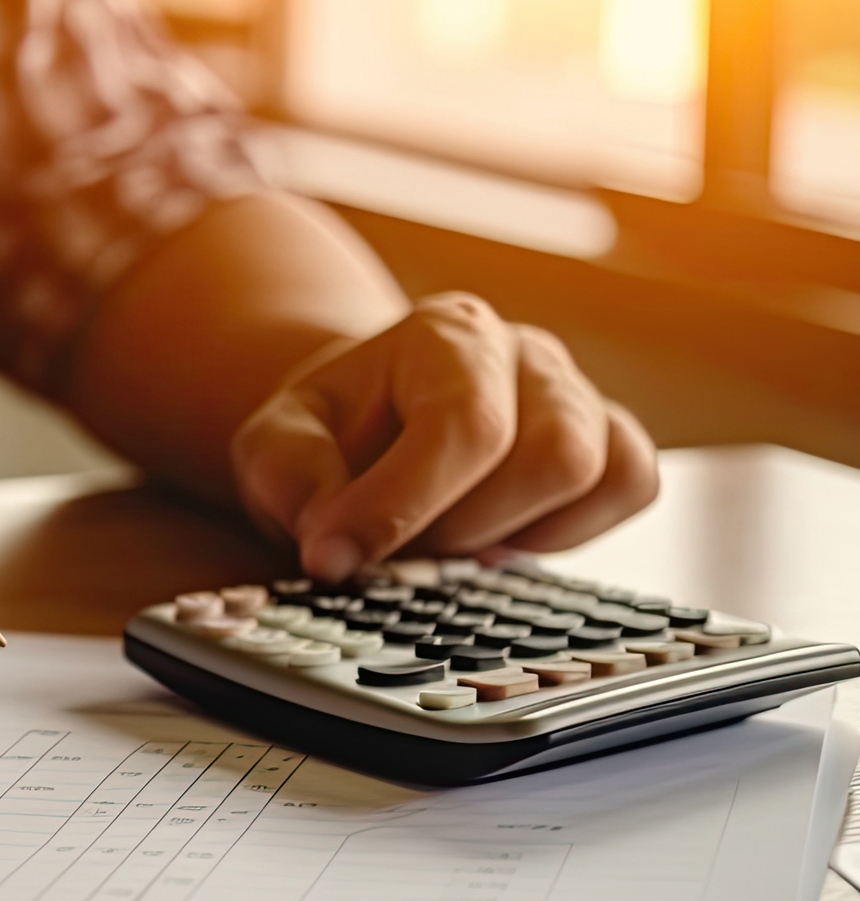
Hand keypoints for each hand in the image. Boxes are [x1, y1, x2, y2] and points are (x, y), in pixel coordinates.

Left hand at [230, 293, 658, 580]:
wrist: (366, 428)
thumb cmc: (329, 435)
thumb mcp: (274, 445)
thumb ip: (287, 476)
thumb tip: (330, 541)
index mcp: (444, 335)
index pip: (463, 423)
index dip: (403, 505)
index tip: (337, 559)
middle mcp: (525, 353)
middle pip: (551, 454)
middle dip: (464, 525)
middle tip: (401, 546)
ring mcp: (578, 394)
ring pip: (596, 473)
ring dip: (511, 533)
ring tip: (444, 539)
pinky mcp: (611, 441)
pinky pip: (632, 486)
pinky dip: (568, 533)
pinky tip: (501, 538)